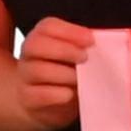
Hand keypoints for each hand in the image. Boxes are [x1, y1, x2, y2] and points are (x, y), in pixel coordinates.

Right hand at [16, 16, 94, 130]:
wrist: (45, 104)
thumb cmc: (66, 74)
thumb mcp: (74, 57)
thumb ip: (84, 48)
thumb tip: (105, 46)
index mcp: (42, 37)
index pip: (48, 27)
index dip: (70, 31)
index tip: (90, 40)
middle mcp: (29, 54)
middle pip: (36, 45)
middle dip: (64, 50)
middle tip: (85, 59)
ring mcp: (25, 77)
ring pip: (38, 70)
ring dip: (64, 74)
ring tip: (80, 81)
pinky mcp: (28, 99)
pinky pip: (39, 94)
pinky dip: (58, 94)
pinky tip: (70, 95)